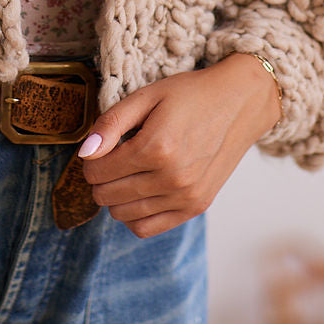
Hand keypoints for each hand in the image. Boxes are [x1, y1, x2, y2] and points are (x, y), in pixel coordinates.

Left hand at [78, 53, 281, 238]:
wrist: (238, 103)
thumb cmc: (190, 95)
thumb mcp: (147, 96)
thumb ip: (111, 123)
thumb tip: (84, 152)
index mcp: (156, 147)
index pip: (97, 171)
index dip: (90, 159)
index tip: (101, 146)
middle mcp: (172, 178)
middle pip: (107, 196)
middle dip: (100, 178)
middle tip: (112, 158)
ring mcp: (186, 197)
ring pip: (123, 215)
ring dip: (115, 197)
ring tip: (127, 173)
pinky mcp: (196, 207)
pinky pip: (147, 228)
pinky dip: (134, 215)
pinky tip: (139, 192)